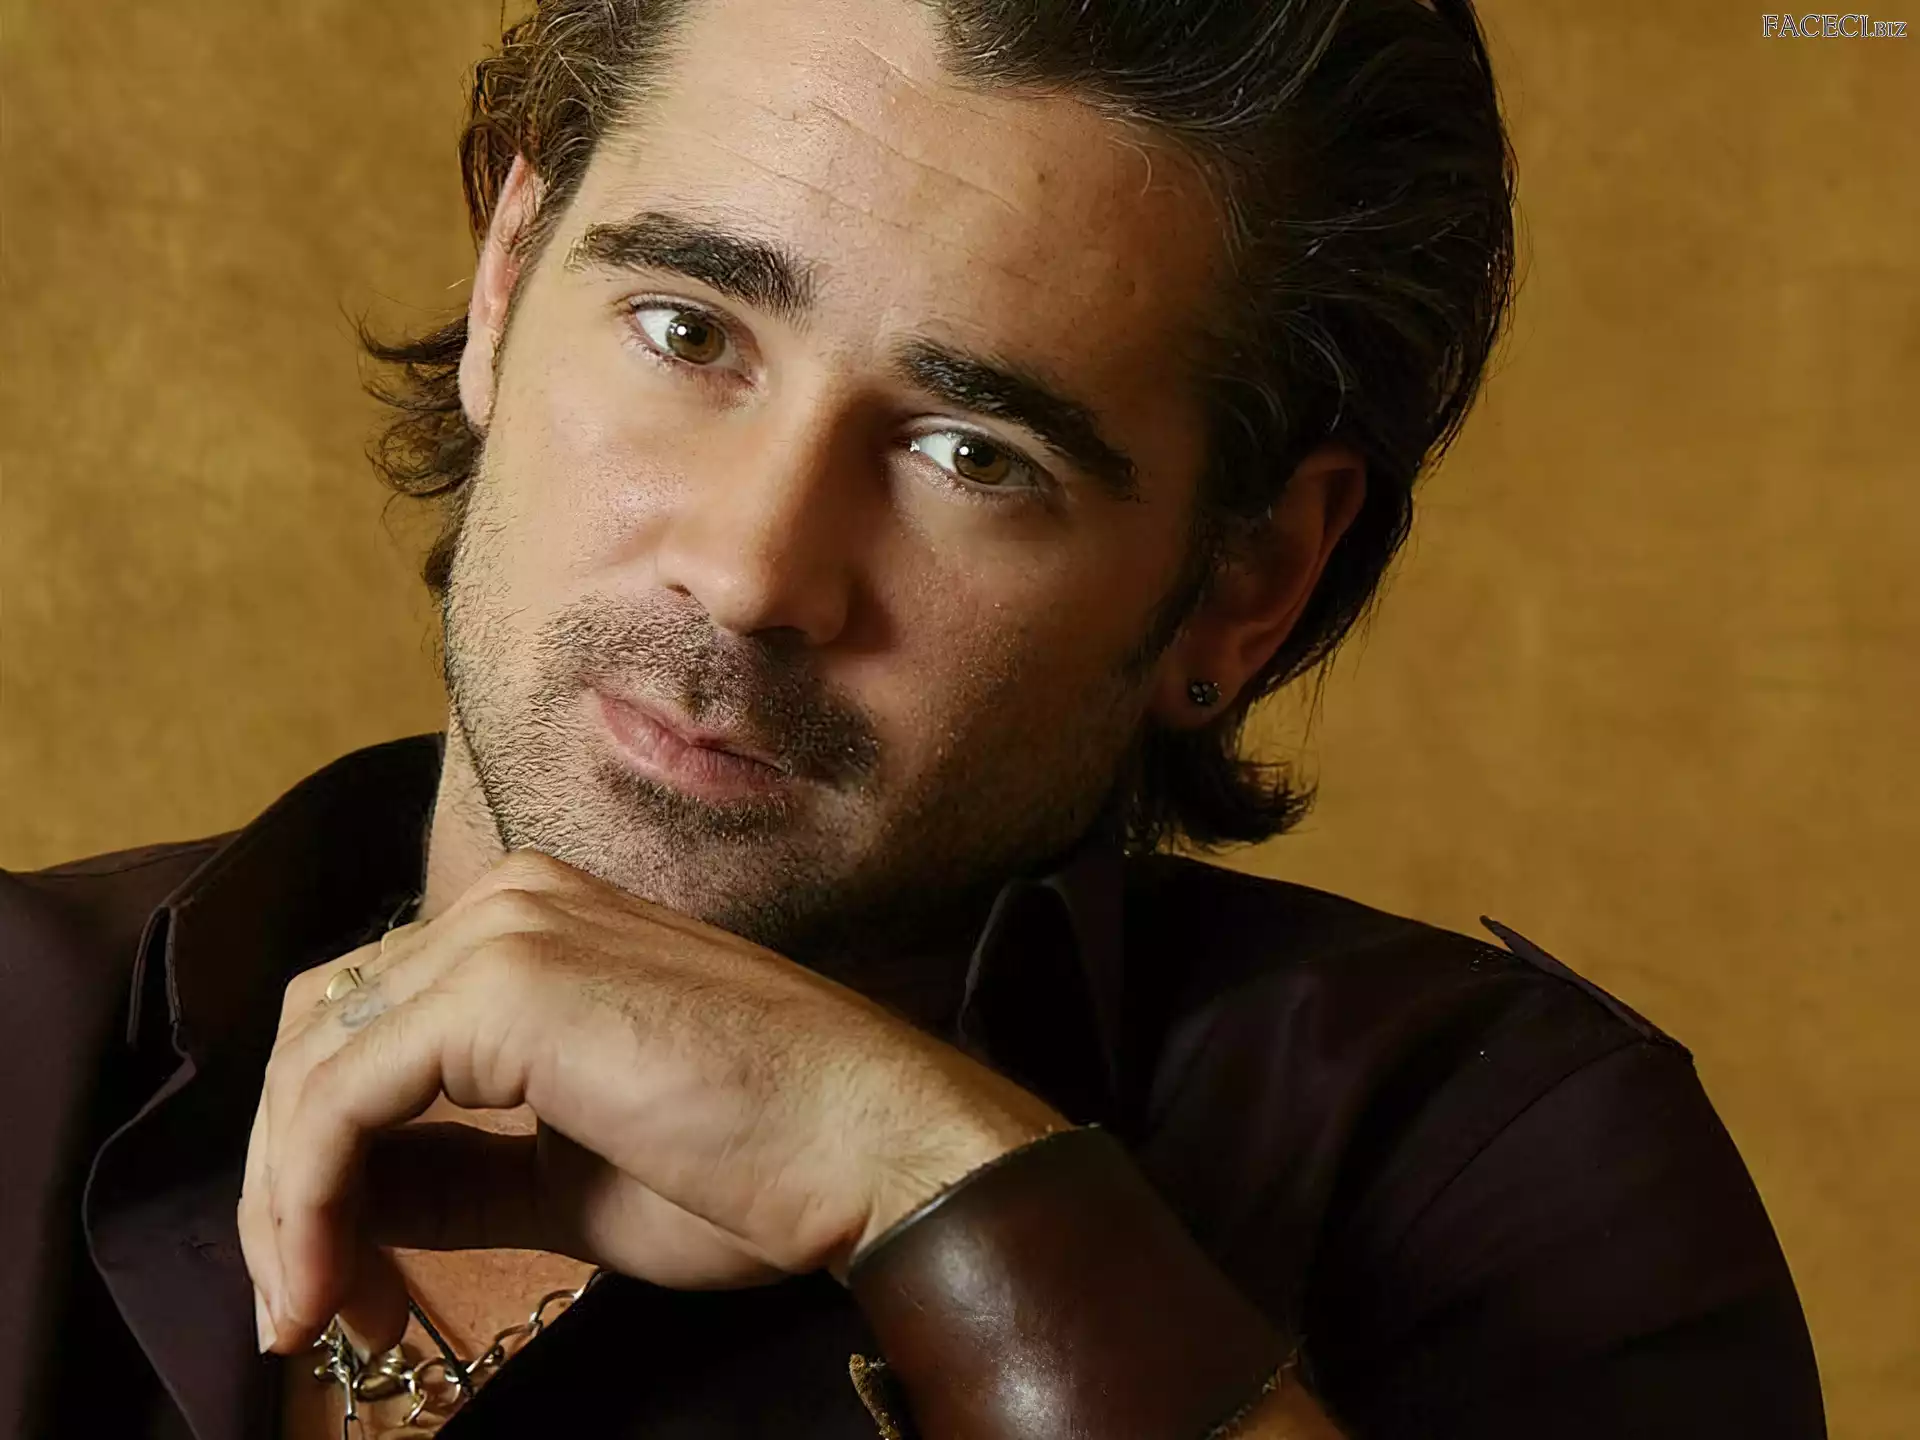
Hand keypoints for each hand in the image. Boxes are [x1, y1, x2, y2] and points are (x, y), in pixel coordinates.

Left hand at [238, 848, 1062, 1353]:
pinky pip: (341, 1100)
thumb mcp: (575, 1179)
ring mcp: (508, 933)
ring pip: (313, 1062)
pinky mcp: (504, 988)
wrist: (881, 1148)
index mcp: (540, 927)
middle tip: (310, 1303)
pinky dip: (308, 1198)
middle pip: (320, 1030)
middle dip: (288, 1177)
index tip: (337, 1281)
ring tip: (315, 1309)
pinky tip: (331, 1281)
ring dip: (287, 1199)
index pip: (370, 1023)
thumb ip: (461, 1170)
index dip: (322, 1156)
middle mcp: (513, 903)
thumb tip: (353, 1203)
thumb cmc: (765, 1166)